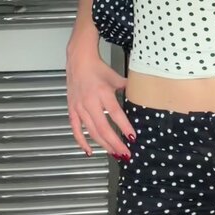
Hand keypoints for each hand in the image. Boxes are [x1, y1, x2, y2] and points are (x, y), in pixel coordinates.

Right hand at [66, 38, 133, 158]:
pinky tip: (90, 152)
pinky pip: (76, 130)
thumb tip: (142, 96)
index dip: (124, 126)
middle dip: (115, 142)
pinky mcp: (72, 110)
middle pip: (103, 127)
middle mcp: (90, 101)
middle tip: (125, 153)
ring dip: (103, 145)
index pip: (115, 113)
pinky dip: (82, 142)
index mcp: (103, 92)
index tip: (132, 137)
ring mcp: (79, 107)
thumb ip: (129, 89)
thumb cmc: (98, 69)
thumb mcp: (116, 77)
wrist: (78, 61)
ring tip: (115, 154)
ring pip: (91, 131)